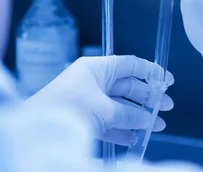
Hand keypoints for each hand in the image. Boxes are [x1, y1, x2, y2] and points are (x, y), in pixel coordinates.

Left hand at [26, 56, 173, 145]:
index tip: (167, 81)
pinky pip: (109, 122)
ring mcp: (88, 100)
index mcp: (97, 68)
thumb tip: (148, 119)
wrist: (34, 131)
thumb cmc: (66, 108)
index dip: (151, 72)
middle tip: (166, 107)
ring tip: (156, 126)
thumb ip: (129, 115)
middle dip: (148, 99)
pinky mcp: (83, 119)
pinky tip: (135, 137)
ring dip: (138, 117)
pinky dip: (122, 130)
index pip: (131, 65)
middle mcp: (93, 81)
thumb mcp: (104, 110)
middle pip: (128, 87)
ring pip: (120, 107)